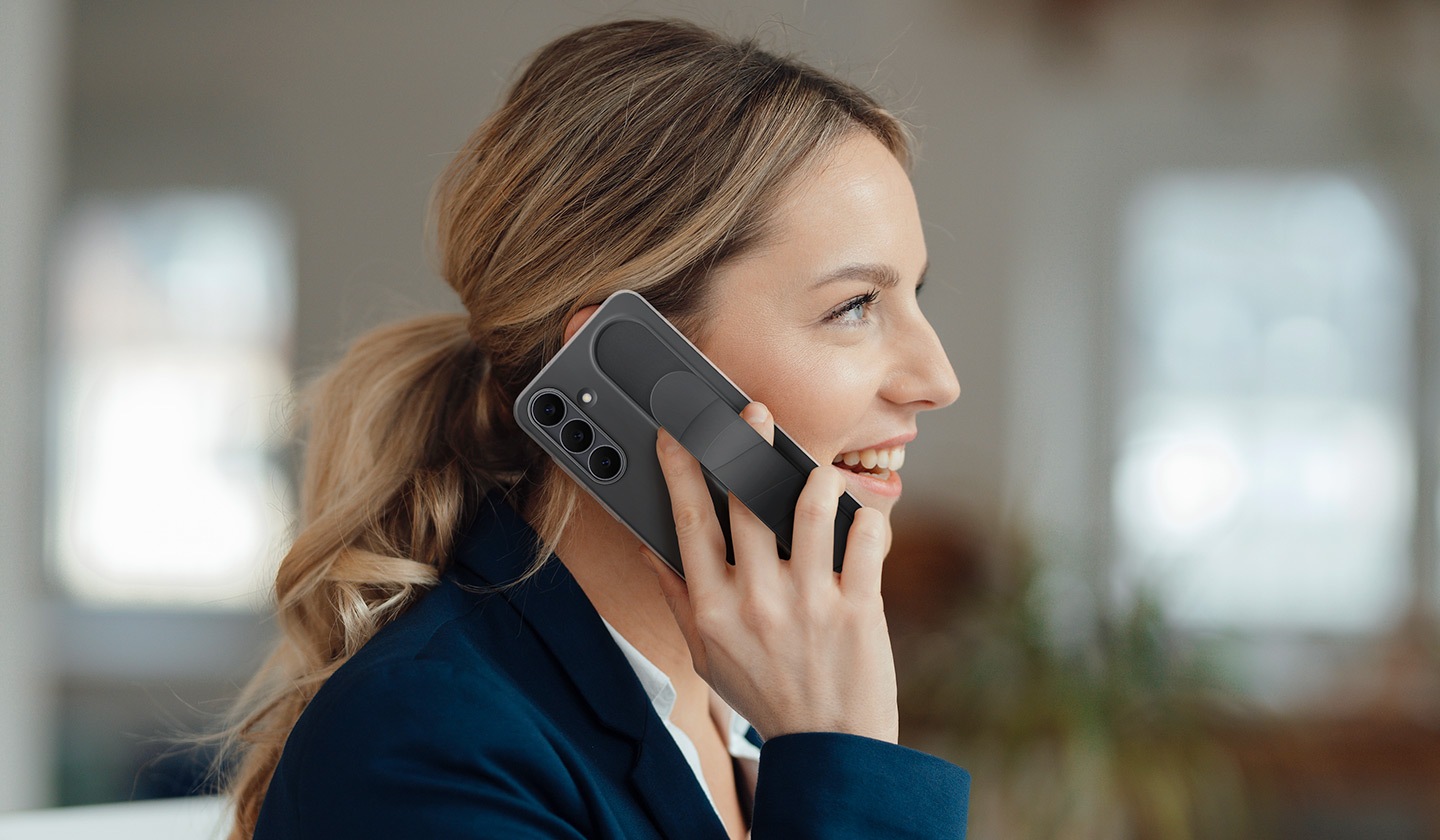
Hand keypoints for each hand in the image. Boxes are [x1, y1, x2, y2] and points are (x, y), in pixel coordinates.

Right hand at [644, 401, 898, 742]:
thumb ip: (677, 598)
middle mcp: (756, 600)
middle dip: (748, 444)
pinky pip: (866, 539)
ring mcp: (809, 602)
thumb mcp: (705, 655)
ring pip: (811, 507)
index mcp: (713, 608)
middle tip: (754, 413)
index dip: (681, 467)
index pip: (689, 521)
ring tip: (819, 471)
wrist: (828, 749)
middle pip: (746, 501)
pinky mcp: (858, 609)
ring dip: (817, 476)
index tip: (678, 430)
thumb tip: (649, 548)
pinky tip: (862, 518)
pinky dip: (868, 519)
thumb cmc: (766, 695)